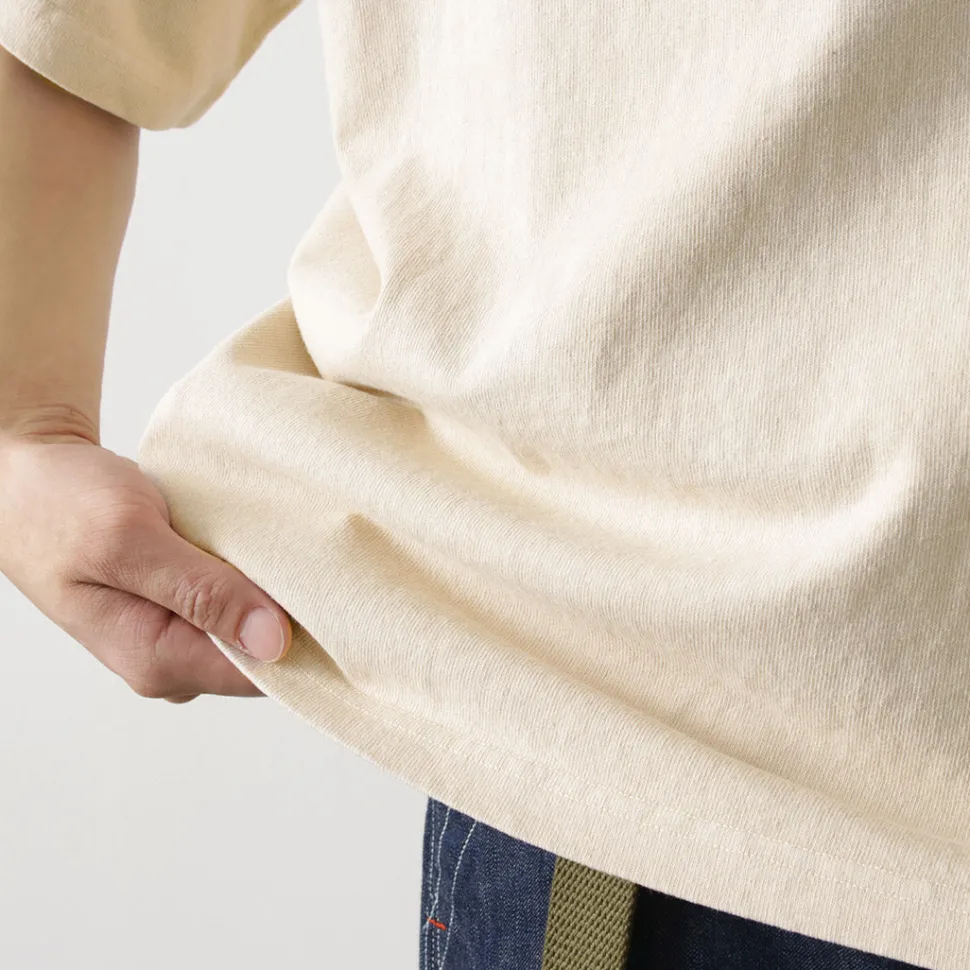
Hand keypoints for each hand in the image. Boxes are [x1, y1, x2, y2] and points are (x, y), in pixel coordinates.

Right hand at [0, 429, 291, 703]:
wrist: (24, 477)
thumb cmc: (61, 504)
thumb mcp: (129, 539)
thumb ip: (199, 591)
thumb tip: (272, 641)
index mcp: (156, 660)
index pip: (261, 676)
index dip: (307, 640)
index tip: (336, 596)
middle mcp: (170, 660)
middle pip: (264, 654)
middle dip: (293, 612)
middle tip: (315, 560)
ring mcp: (176, 633)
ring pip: (254, 624)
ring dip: (274, 589)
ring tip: (287, 547)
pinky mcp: (181, 605)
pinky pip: (236, 599)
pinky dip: (253, 573)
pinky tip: (262, 546)